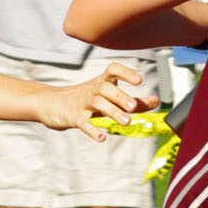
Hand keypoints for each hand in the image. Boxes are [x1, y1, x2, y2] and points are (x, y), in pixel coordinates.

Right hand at [45, 63, 159, 141]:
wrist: (51, 104)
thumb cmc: (85, 100)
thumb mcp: (109, 98)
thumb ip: (134, 102)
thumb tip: (156, 101)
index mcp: (102, 82)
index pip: (113, 69)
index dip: (126, 73)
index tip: (140, 81)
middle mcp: (92, 89)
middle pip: (106, 88)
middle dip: (121, 97)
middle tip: (134, 107)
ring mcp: (81, 102)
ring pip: (97, 103)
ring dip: (112, 111)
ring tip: (127, 122)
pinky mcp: (72, 116)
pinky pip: (82, 122)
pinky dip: (92, 130)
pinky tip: (102, 138)